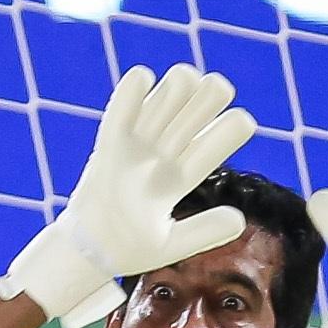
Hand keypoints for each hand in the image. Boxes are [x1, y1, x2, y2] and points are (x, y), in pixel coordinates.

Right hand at [0, 63, 256, 327]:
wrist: (85, 251)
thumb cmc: (128, 249)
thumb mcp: (169, 246)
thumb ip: (203, 233)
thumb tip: (239, 219)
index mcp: (183, 177)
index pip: (219, 142)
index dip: (231, 129)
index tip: (242, 124)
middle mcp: (165, 154)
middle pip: (199, 108)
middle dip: (211, 95)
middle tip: (212, 95)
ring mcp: (137, 144)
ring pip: (168, 97)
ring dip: (179, 86)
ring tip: (178, 89)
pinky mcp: (110, 141)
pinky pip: (123, 108)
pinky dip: (133, 90)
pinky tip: (144, 77)